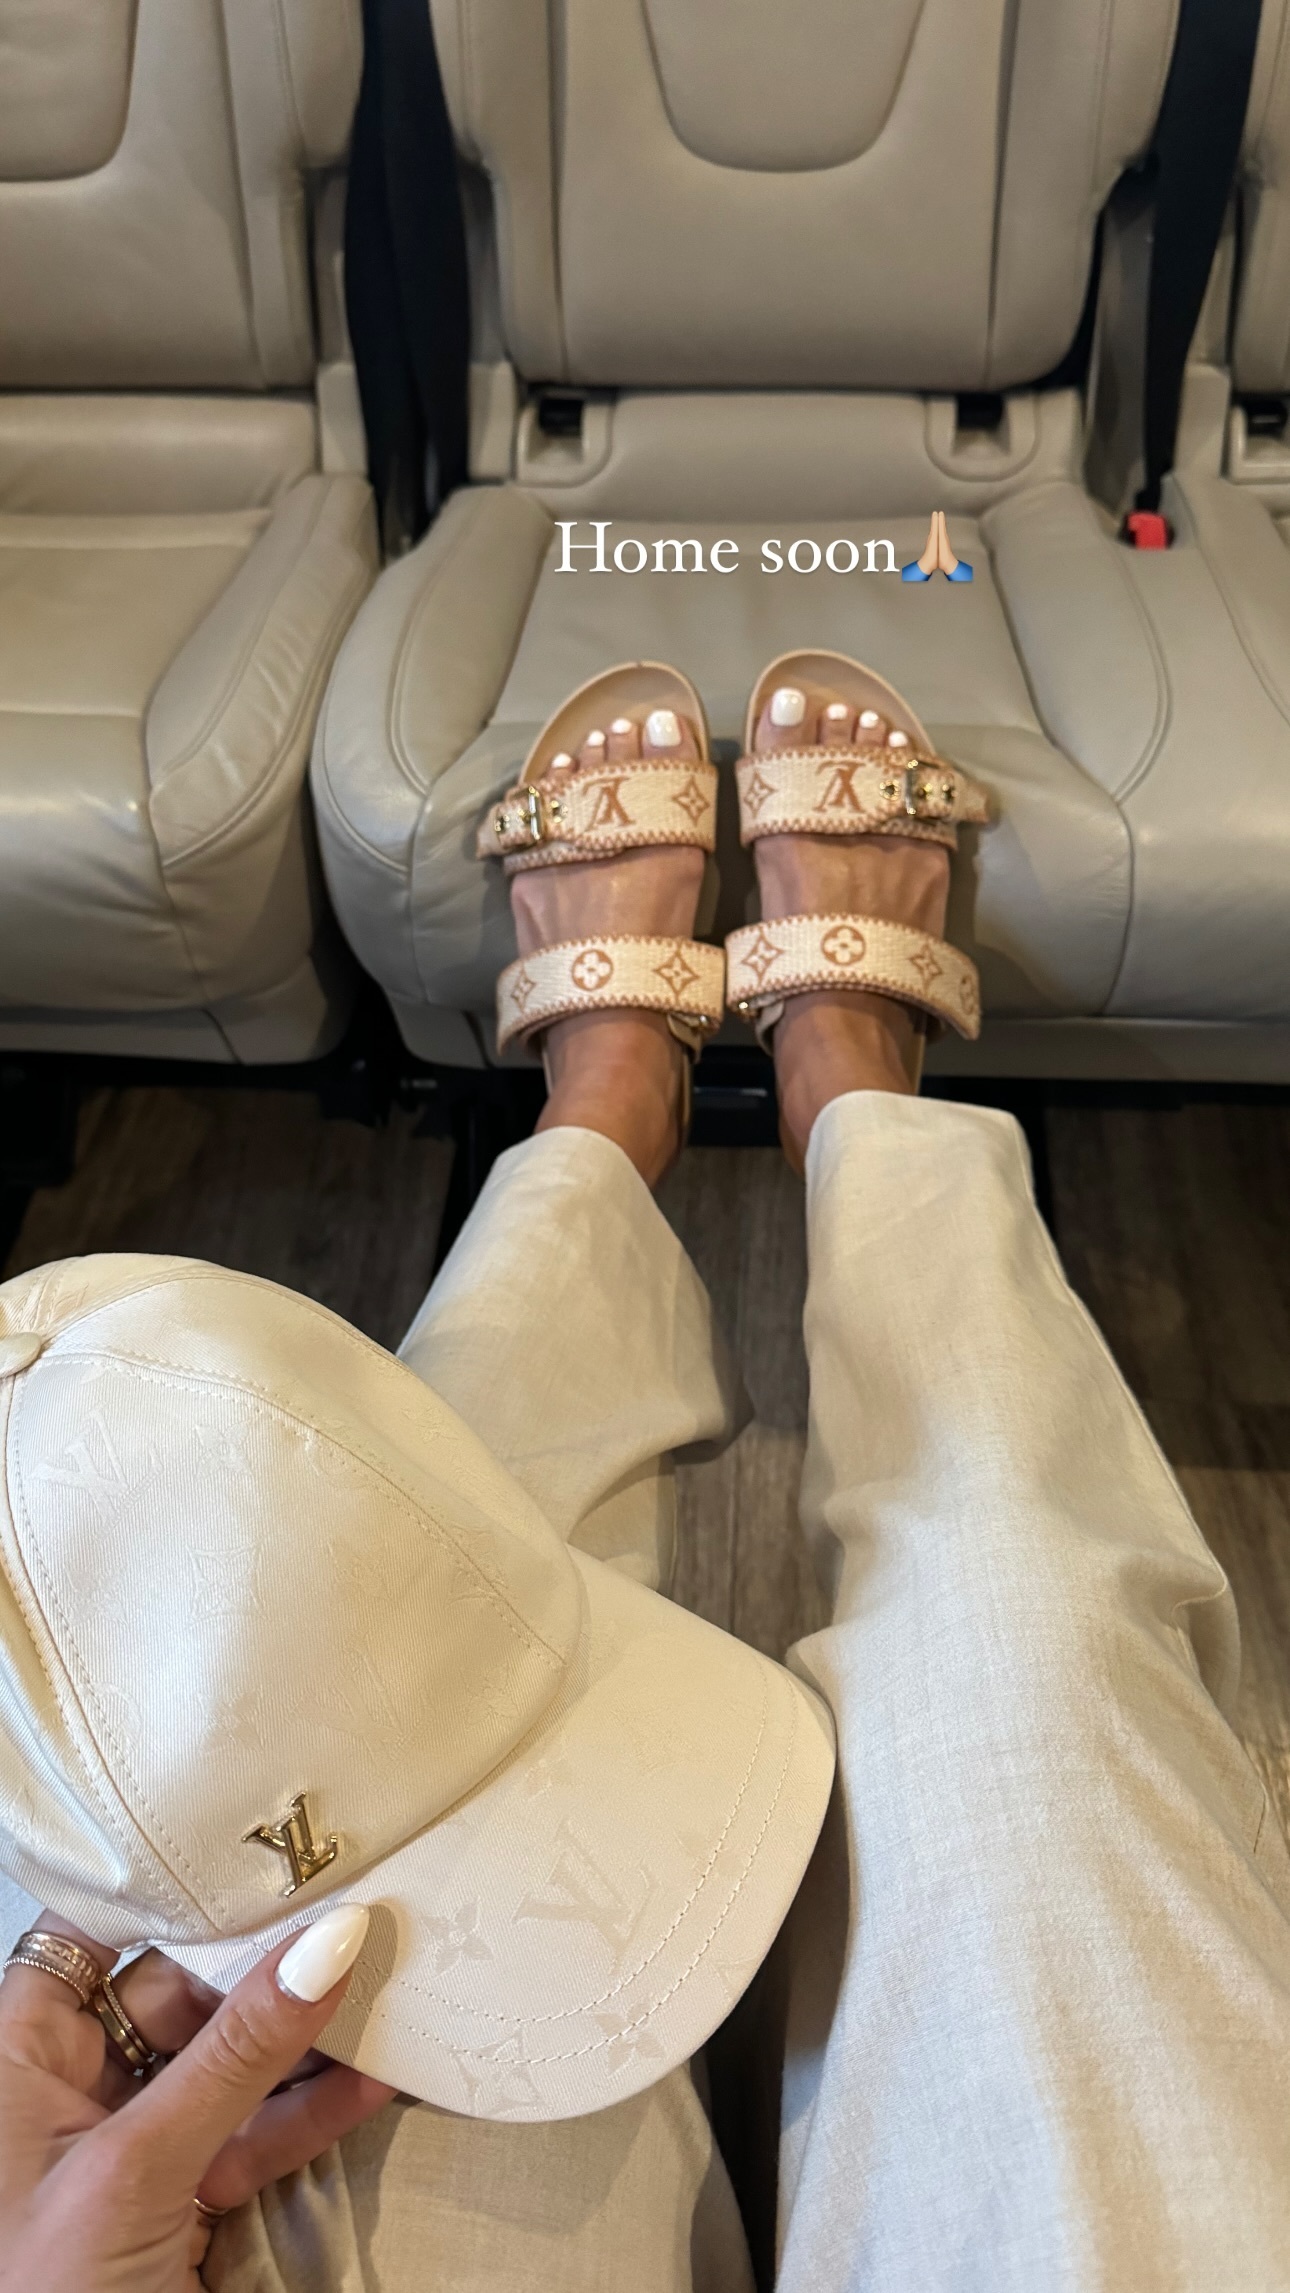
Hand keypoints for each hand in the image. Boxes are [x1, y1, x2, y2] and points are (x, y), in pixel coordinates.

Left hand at [0, 1906, 393, 2292]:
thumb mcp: (134, 2170)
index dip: (167, 1881)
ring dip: (306, 2033)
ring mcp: (128, 2151)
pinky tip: (381, 2075)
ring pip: (226, 2065)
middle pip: (173, 1989)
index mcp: (14, 2060)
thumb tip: (330, 1937)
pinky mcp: (180, 2209)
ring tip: (392, 1977)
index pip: (88, 1934)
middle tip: (355, 1903)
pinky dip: (312, 2111)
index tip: (257, 1837)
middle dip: (264, 1956)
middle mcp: (65, 2091)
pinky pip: (251, 2137)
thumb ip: (235, 2055)